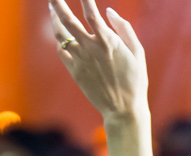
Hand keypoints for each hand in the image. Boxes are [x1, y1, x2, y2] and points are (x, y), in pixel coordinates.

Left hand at [49, 0, 147, 121]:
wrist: (123, 109)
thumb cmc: (135, 81)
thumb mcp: (138, 52)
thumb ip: (124, 29)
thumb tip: (108, 11)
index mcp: (107, 41)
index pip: (90, 12)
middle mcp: (90, 48)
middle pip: (67, 19)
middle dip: (57, 3)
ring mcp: (80, 59)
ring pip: (60, 34)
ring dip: (54, 18)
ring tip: (52, 8)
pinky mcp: (74, 71)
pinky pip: (61, 51)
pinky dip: (59, 40)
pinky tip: (60, 33)